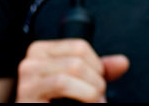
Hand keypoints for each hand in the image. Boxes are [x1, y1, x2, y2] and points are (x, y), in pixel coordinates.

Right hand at [15, 39, 129, 102]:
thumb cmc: (54, 101)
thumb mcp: (78, 80)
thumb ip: (98, 69)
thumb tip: (122, 63)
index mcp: (42, 52)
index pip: (80, 46)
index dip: (96, 65)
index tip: (97, 80)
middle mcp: (31, 62)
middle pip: (78, 59)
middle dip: (95, 79)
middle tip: (97, 96)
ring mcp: (27, 78)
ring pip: (73, 69)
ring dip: (91, 89)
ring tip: (93, 100)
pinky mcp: (26, 94)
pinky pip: (61, 83)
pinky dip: (82, 93)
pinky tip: (85, 102)